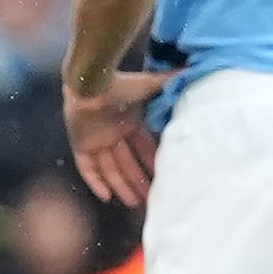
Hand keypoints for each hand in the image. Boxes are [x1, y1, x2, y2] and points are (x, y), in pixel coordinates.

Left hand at [65, 69, 176, 206]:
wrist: (91, 82)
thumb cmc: (121, 83)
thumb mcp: (151, 85)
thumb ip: (171, 81)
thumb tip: (193, 70)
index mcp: (128, 121)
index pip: (143, 146)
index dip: (152, 162)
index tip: (163, 177)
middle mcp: (112, 133)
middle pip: (127, 162)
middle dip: (138, 180)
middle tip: (150, 199)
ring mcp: (95, 140)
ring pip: (109, 168)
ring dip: (121, 185)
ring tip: (133, 203)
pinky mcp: (80, 144)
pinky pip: (87, 168)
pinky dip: (95, 182)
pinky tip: (106, 197)